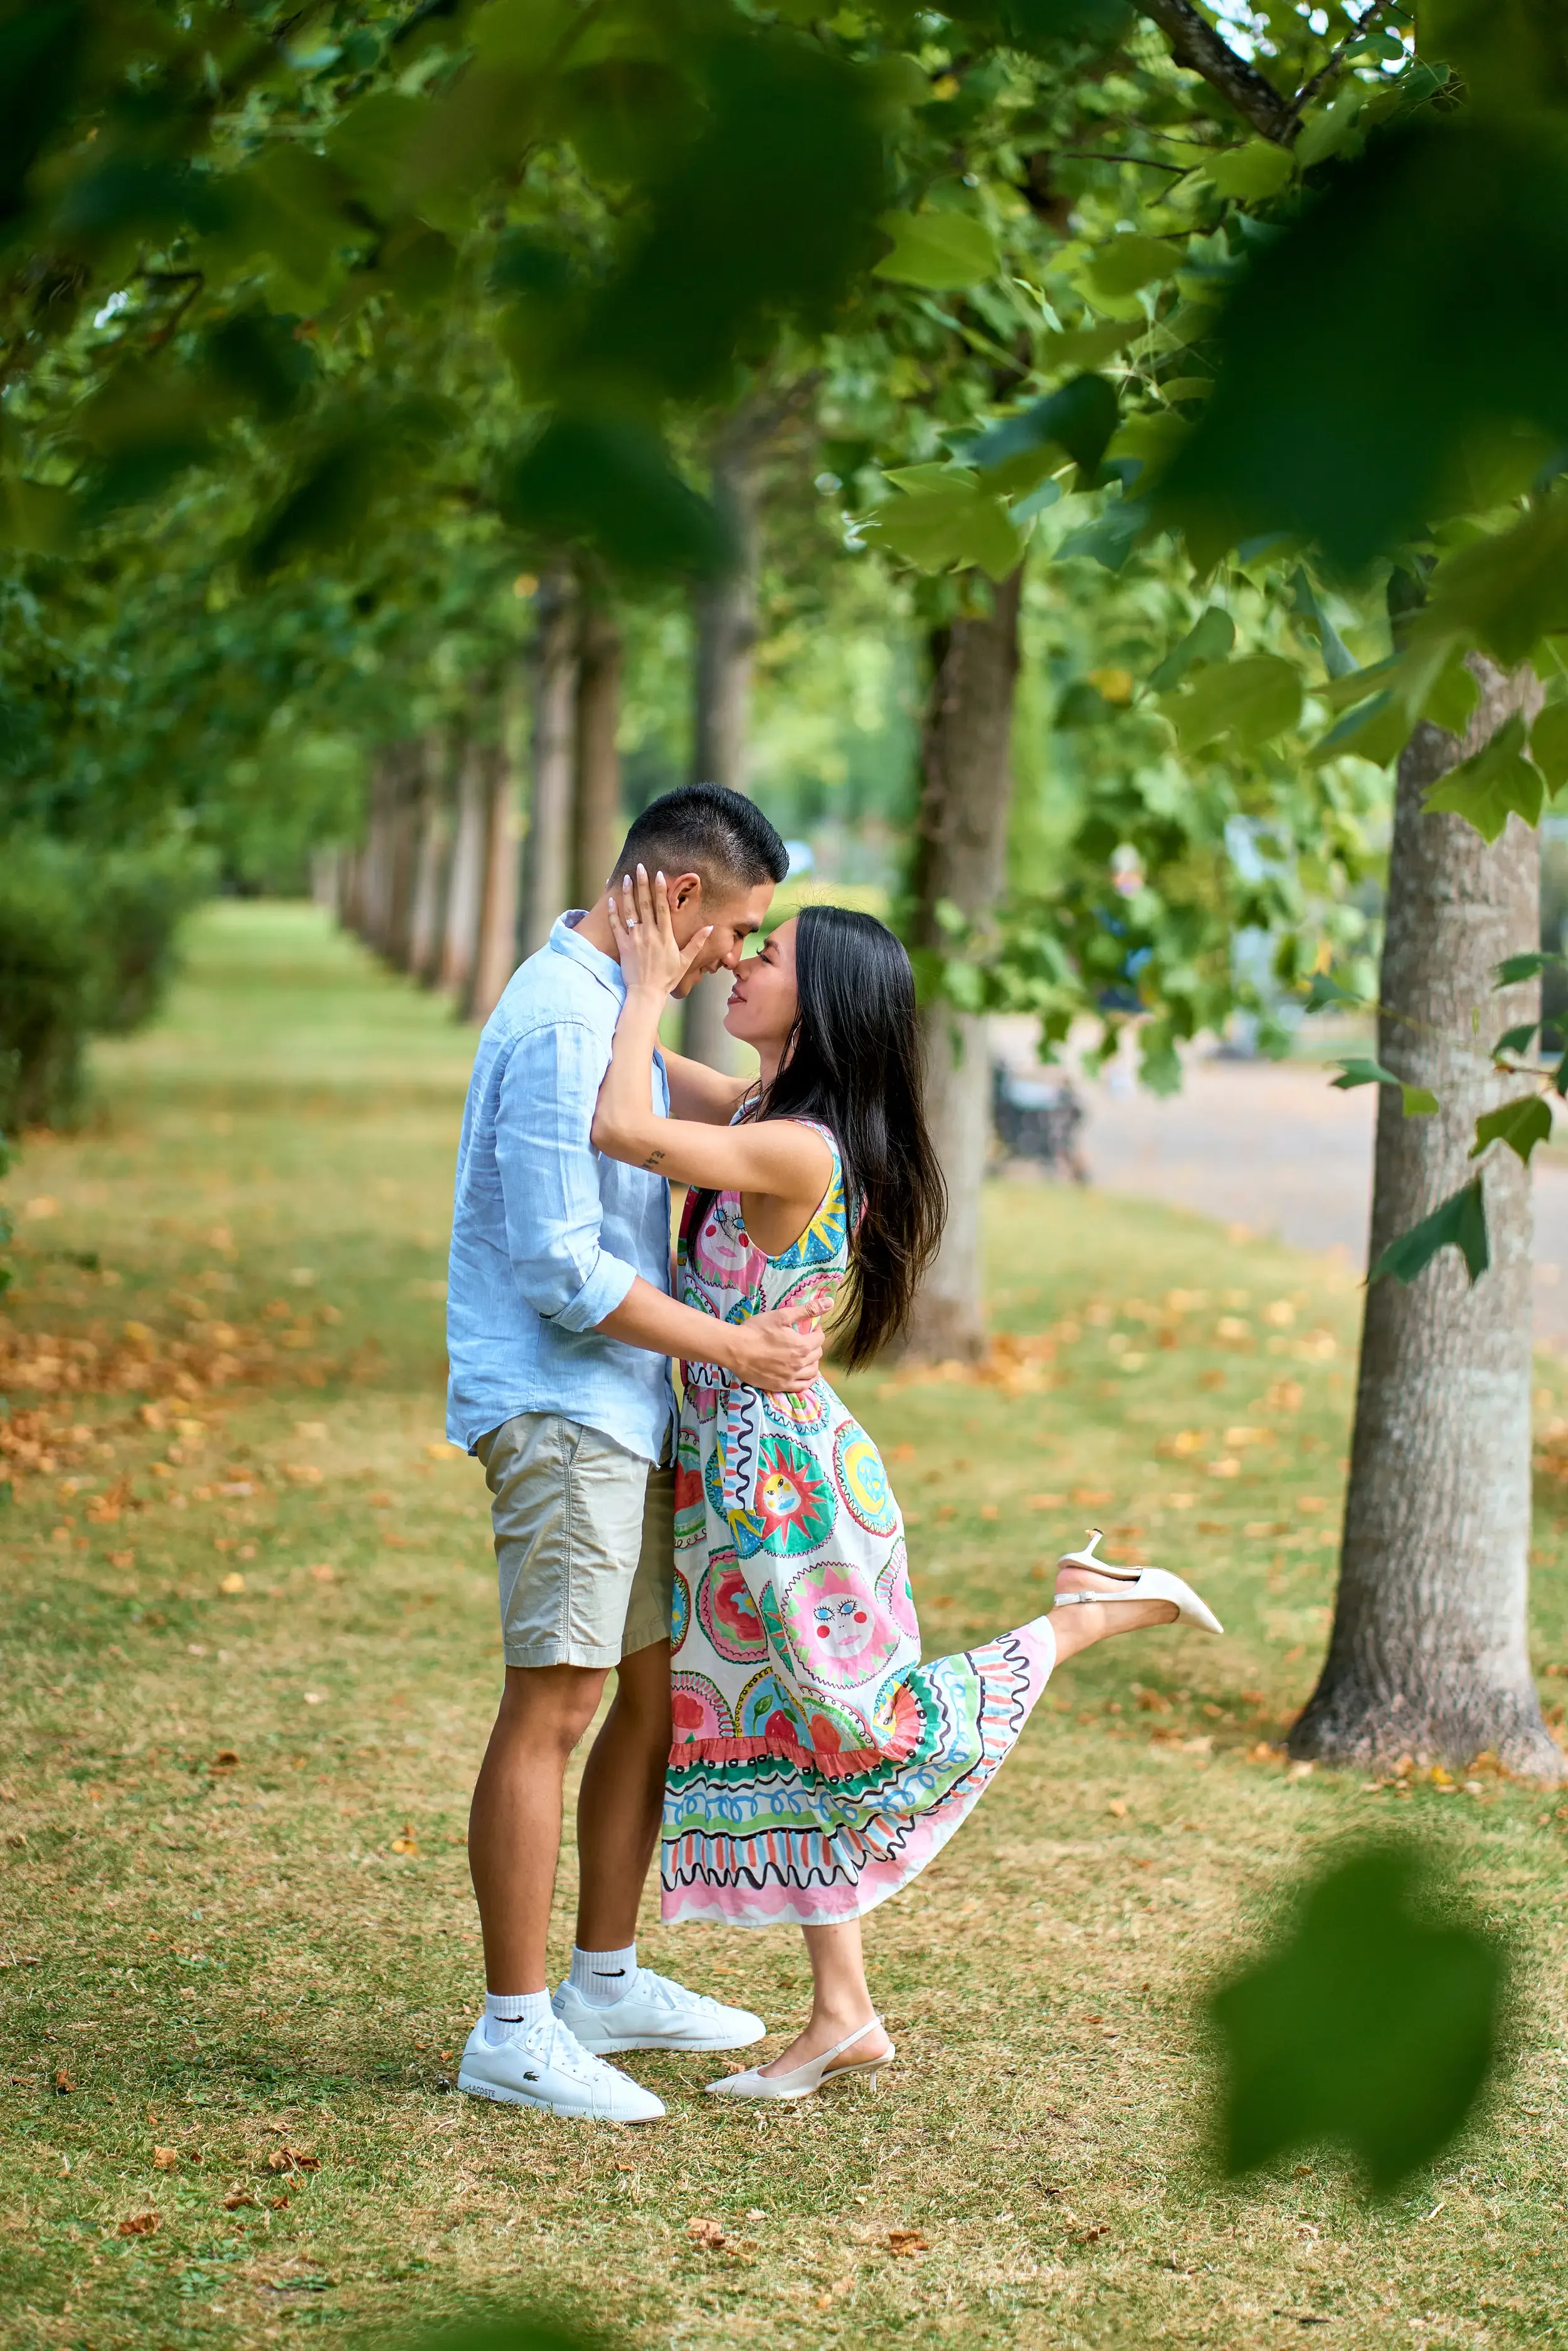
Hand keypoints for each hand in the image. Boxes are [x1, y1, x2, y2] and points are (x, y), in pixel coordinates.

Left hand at [607, 864, 711, 1000]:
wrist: (646, 993)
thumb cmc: (667, 978)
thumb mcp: (685, 961)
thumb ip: (697, 942)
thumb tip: (711, 927)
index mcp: (665, 936)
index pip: (663, 907)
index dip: (660, 889)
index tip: (658, 874)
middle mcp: (649, 934)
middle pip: (645, 904)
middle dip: (642, 884)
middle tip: (639, 867)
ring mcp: (635, 939)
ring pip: (630, 911)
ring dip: (628, 893)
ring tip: (627, 877)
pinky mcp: (623, 946)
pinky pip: (616, 926)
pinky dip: (613, 912)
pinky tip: (611, 899)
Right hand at [731, 1299, 828, 1394]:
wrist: (735, 1350)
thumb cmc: (757, 1330)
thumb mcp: (782, 1315)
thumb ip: (807, 1310)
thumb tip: (829, 1303)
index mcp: (802, 1346)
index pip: (819, 1339)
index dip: (816, 1331)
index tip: (810, 1328)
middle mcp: (800, 1364)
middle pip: (817, 1355)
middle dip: (814, 1345)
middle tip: (806, 1340)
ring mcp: (791, 1377)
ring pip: (812, 1372)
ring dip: (813, 1362)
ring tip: (807, 1356)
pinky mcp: (781, 1386)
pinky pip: (802, 1386)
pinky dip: (808, 1380)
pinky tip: (806, 1375)